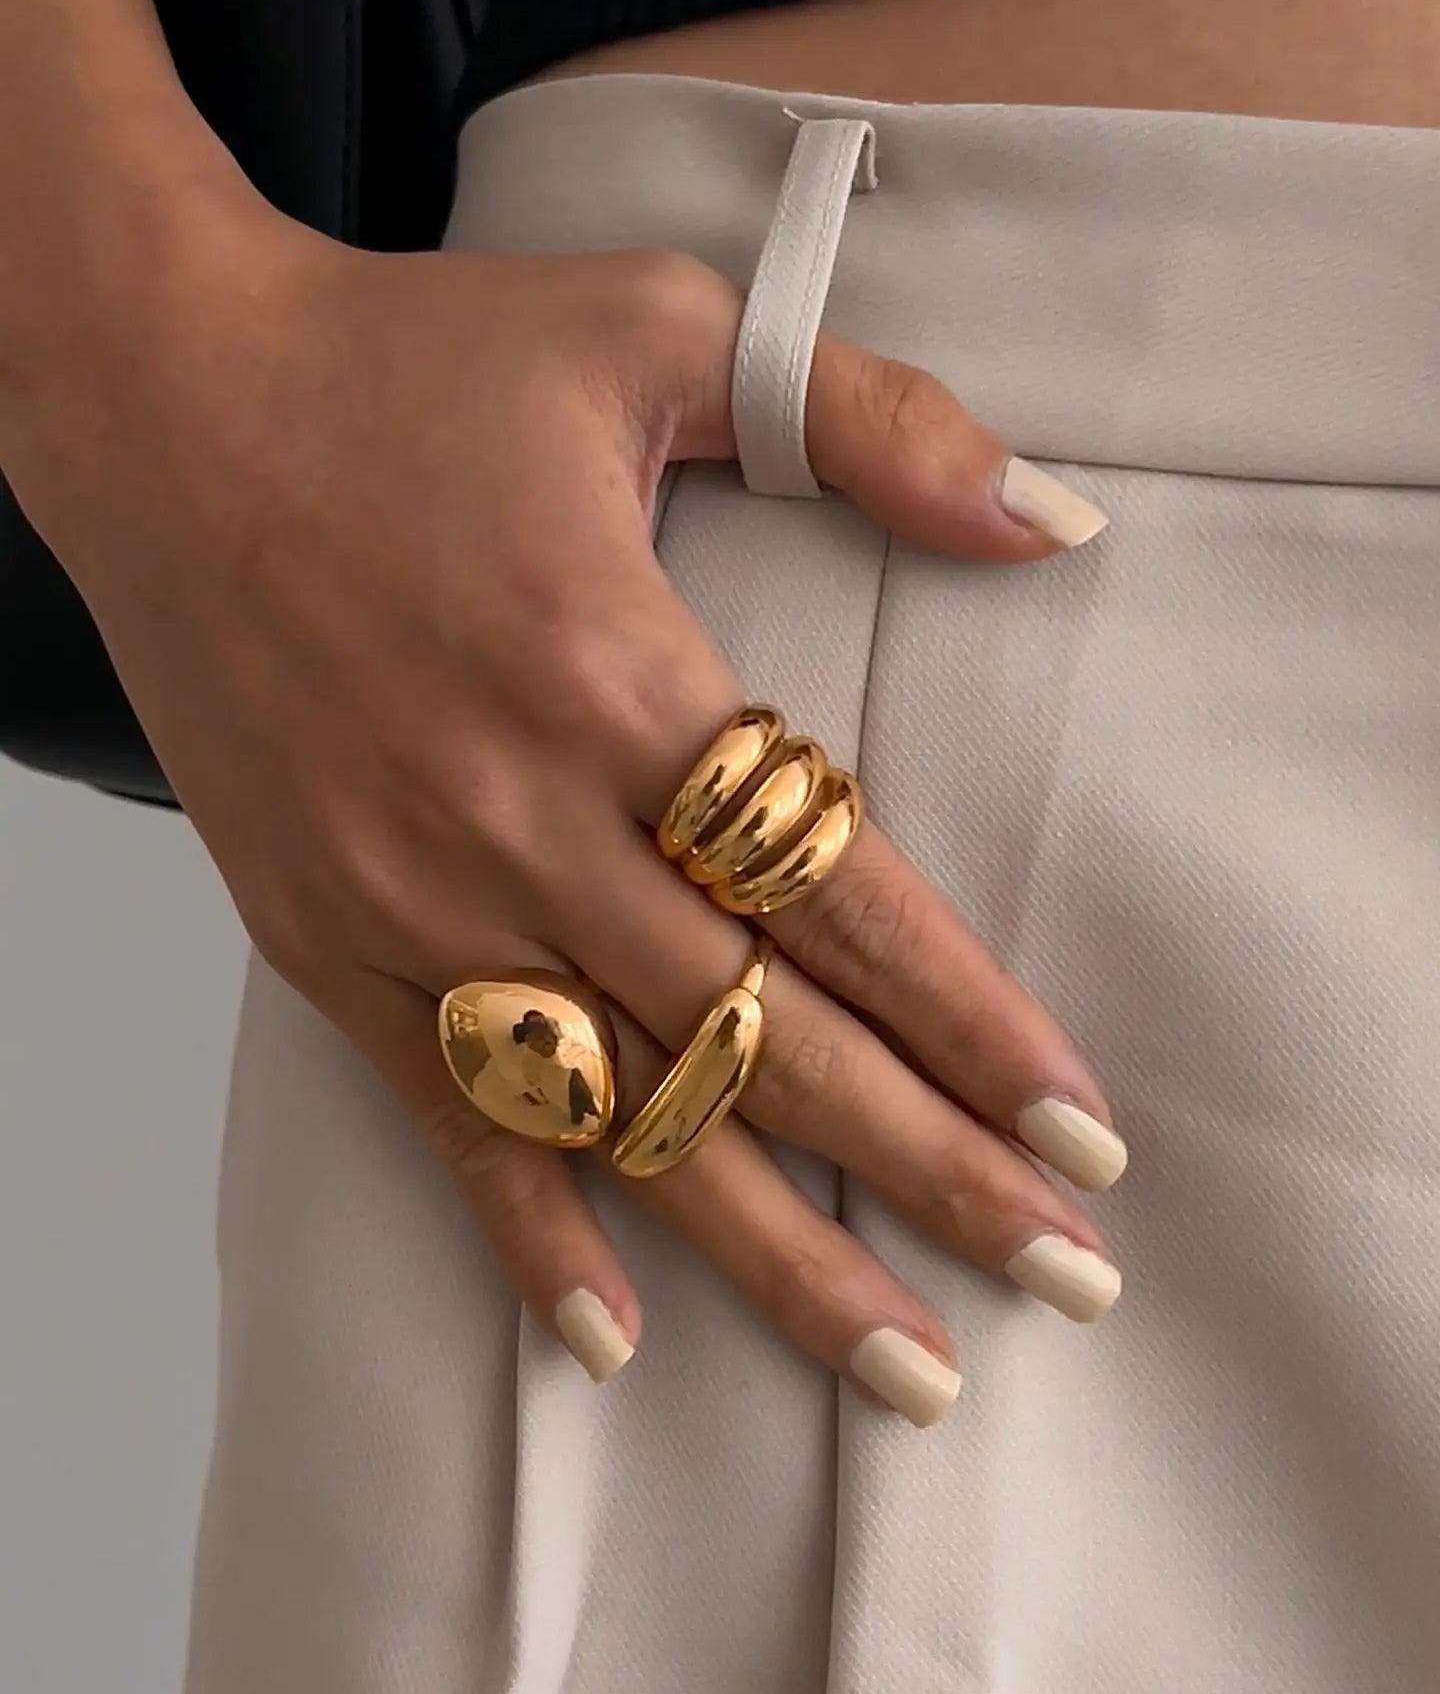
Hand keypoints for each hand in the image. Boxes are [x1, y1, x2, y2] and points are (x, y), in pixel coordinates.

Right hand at [44, 201, 1120, 1427]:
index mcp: (615, 674)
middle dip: (928, 1172)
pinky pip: (447, 1112)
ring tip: (904, 1365)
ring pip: (624, 1117)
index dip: (970, 1025)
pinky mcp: (320, 937)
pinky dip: (529, 1230)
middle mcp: (517, 818)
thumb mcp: (657, 328)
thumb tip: (1050, 520)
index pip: (838, 897)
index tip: (1079, 1134)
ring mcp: (410, 896)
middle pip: (759, 1041)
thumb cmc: (411, 363)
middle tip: (1067, 1280)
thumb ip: (870, 421)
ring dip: (773, 1252)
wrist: (159, 403)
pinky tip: (613, 1336)